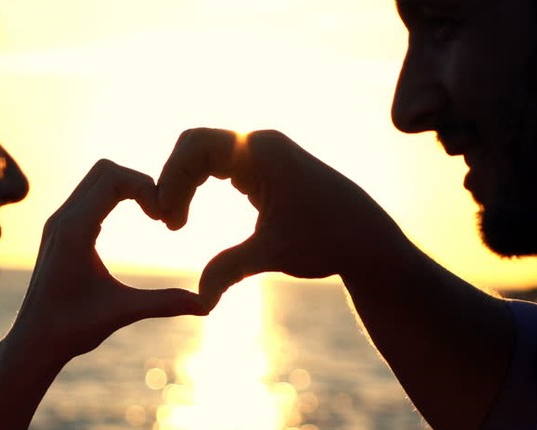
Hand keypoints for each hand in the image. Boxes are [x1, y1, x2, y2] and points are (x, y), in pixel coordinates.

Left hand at [7, 159, 205, 367]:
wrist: (32, 343)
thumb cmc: (71, 329)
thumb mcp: (123, 312)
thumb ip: (165, 303)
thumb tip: (208, 305)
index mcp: (74, 230)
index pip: (113, 178)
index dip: (146, 186)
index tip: (164, 217)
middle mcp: (63, 218)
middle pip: (105, 169)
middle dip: (139, 182)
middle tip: (161, 212)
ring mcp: (59, 222)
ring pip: (96, 179)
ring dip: (128, 188)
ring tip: (153, 215)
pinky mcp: (60, 230)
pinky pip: (90, 195)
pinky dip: (115, 197)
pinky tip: (133, 222)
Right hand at [157, 128, 405, 309]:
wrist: (368, 241)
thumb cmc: (329, 240)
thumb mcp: (273, 254)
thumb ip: (230, 270)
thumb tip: (200, 300)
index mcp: (261, 150)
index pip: (194, 146)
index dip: (171, 178)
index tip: (168, 220)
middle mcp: (260, 144)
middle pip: (194, 146)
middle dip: (173, 180)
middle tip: (168, 222)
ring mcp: (262, 154)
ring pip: (204, 157)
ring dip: (184, 184)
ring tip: (176, 223)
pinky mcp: (264, 170)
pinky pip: (218, 167)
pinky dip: (198, 187)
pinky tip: (190, 215)